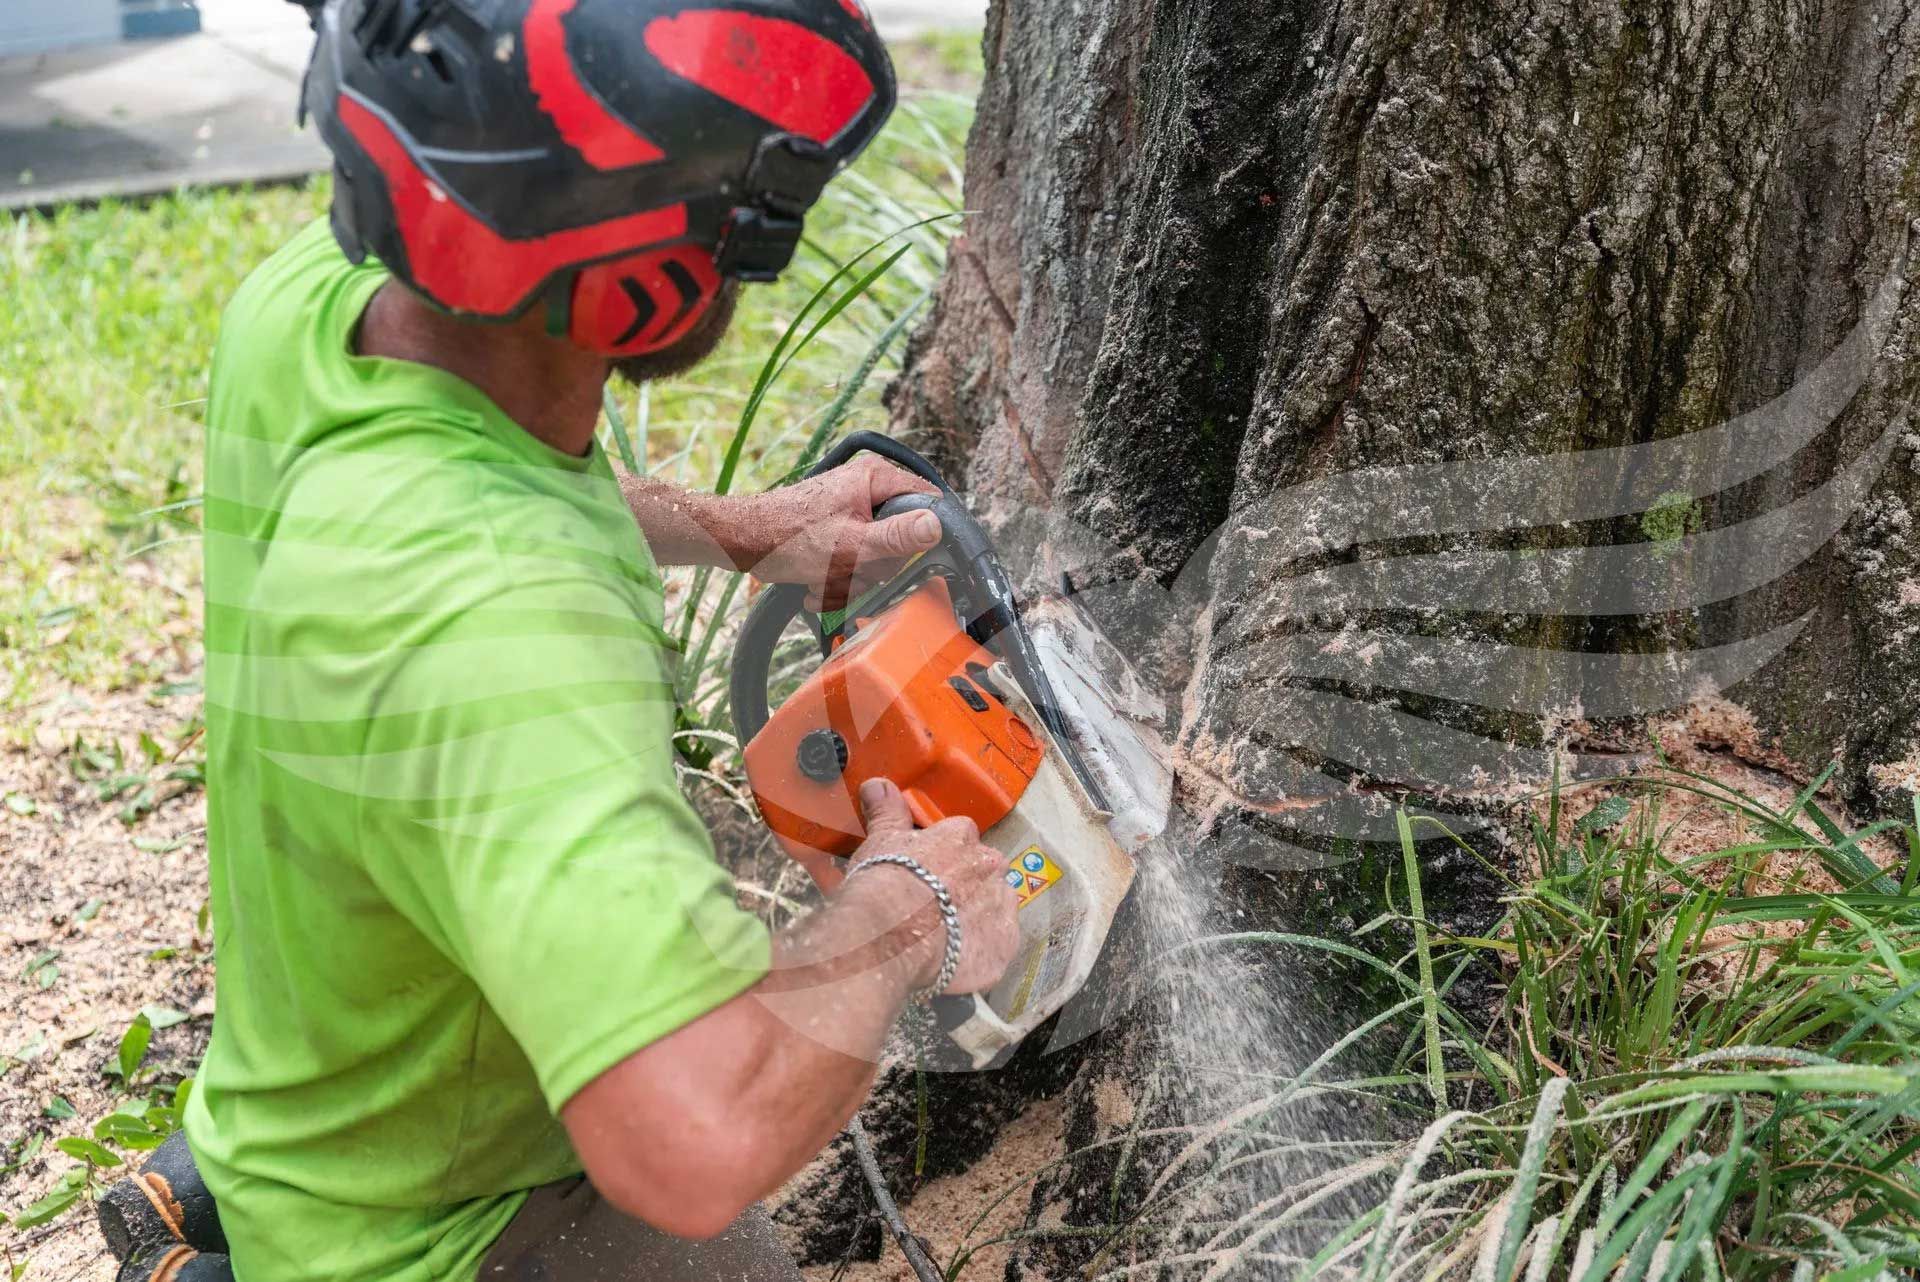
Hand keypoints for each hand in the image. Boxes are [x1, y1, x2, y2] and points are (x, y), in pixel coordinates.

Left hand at [740, 458, 941, 610]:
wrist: (744, 542)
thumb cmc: (788, 537)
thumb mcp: (852, 543)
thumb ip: (897, 536)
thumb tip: (936, 526)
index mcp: (875, 479)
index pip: (926, 501)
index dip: (923, 533)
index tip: (907, 557)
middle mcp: (866, 489)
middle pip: (900, 537)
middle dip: (874, 566)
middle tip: (852, 572)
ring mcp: (851, 509)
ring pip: (875, 555)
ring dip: (850, 578)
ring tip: (824, 580)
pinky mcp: (838, 529)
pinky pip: (853, 559)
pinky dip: (836, 577)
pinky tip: (816, 583)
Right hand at [841, 778, 1020, 996]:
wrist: (890, 936)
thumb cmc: (884, 883)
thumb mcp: (880, 840)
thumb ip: (886, 811)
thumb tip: (878, 784)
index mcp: (962, 837)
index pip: (960, 838)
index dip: (941, 856)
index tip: (925, 871)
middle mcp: (990, 866)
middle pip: (983, 871)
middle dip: (965, 883)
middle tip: (934, 903)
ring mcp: (1001, 906)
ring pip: (996, 906)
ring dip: (978, 915)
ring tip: (944, 933)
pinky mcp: (1004, 945)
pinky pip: (999, 944)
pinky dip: (983, 948)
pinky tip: (957, 955)